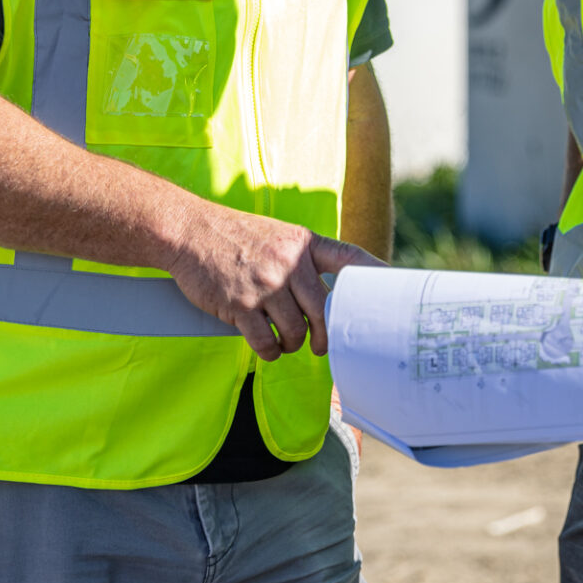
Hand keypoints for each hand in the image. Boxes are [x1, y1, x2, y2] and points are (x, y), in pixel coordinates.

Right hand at [165, 202, 385, 360]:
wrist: (189, 231)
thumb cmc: (236, 236)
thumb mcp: (278, 234)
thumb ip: (303, 259)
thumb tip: (330, 293)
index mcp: (303, 243)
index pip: (349, 258)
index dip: (374, 274)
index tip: (392, 289)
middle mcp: (289, 263)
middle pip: (325, 310)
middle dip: (327, 335)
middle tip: (322, 345)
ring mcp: (264, 284)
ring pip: (296, 331)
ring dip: (292, 344)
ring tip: (284, 341)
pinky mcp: (239, 305)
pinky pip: (265, 342)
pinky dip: (268, 351)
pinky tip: (265, 346)